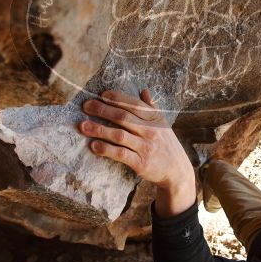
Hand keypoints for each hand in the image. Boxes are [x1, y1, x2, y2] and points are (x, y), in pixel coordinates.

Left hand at [79, 89, 195, 216]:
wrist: (177, 171)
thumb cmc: (166, 144)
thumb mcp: (163, 124)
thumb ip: (151, 108)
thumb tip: (144, 90)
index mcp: (155, 119)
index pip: (134, 104)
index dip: (117, 98)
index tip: (102, 94)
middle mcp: (151, 131)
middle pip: (123, 117)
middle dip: (102, 110)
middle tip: (86, 106)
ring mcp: (146, 147)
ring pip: (119, 135)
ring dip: (99, 129)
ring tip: (83, 126)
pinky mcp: (141, 163)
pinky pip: (120, 154)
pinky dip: (106, 149)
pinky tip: (94, 146)